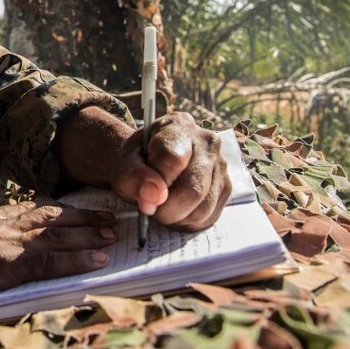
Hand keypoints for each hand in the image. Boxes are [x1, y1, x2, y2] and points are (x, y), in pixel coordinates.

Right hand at [0, 202, 115, 324]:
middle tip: (110, 218)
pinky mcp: (5, 264)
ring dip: (88, 234)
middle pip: (51, 216)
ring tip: (112, 235)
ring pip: (56, 235)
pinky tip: (96, 260)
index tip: (83, 211)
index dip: (63, 211)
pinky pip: (49, 261)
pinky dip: (76, 259)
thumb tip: (12, 256)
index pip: (33, 208)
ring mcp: (3, 242)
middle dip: (83, 217)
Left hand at [58, 108, 229, 232]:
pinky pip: (210, 216)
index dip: (157, 184)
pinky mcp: (226, 186)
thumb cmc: (136, 162)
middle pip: (193, 188)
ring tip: (162, 209)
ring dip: (178, 218)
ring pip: (204, 207)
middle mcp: (206, 141)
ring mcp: (220, 164)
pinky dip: (189, 222)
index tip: (145, 195)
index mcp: (178, 126)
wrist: (149, 163)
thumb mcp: (123, 166)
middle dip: (167, 210)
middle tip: (152, 210)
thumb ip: (133, 177)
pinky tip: (176, 211)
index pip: (173, 158)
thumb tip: (156, 196)